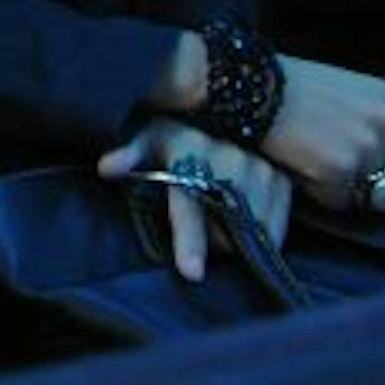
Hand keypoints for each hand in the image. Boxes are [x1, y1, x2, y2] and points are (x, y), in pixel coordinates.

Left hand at [100, 119, 291, 282]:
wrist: (213, 112)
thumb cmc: (168, 140)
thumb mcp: (143, 141)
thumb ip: (128, 156)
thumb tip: (105, 167)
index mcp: (187, 153)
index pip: (188, 204)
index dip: (190, 240)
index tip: (192, 273)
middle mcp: (226, 158)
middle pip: (228, 225)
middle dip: (216, 241)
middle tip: (197, 238)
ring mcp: (257, 167)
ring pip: (255, 228)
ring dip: (237, 236)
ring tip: (217, 222)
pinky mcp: (278, 177)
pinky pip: (274, 224)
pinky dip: (261, 232)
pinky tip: (244, 223)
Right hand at [259, 57, 384, 211]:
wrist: (245, 83)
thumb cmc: (284, 86)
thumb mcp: (343, 90)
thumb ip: (372, 121)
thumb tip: (384, 163)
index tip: (372, 166)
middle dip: (376, 183)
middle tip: (340, 171)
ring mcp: (365, 145)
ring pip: (375, 196)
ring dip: (349, 190)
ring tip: (316, 166)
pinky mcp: (340, 167)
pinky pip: (341, 201)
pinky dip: (320, 192)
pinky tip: (299, 167)